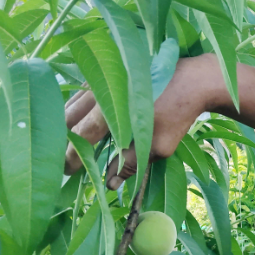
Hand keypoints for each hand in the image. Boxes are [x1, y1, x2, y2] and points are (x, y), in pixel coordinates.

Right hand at [63, 56, 211, 188]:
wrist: (193, 80)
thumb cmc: (176, 115)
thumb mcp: (157, 146)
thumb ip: (129, 164)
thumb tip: (110, 183)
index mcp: (110, 111)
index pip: (79, 138)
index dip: (70, 157)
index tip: (68, 172)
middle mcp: (100, 91)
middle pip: (67, 119)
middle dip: (62, 141)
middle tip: (64, 160)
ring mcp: (101, 77)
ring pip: (70, 104)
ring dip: (65, 124)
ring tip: (67, 143)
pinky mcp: (106, 71)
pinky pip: (81, 93)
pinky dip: (75, 109)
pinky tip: (78, 121)